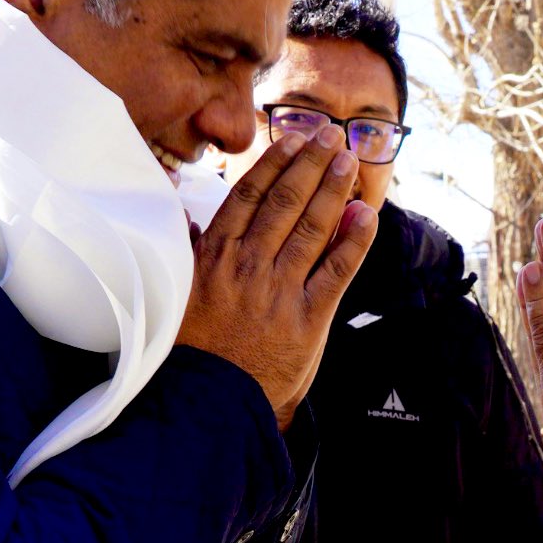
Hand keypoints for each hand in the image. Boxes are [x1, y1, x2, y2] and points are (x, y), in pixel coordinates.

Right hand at [182, 126, 377, 430]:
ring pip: (313, 226)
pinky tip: (367, 214)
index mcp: (213, 257)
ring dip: (333, 188)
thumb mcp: (175, 296)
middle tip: (329, 136)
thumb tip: (187, 219)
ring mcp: (280, 290)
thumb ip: (187, 255)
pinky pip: (338, 270)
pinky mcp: (308, 318)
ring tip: (347, 159)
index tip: (291, 140)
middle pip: (286, 202)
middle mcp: (248, 265)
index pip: (249, 196)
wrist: (207, 406)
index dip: (274, 164)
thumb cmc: (189, 353)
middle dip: (310, 164)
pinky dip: (355, 240)